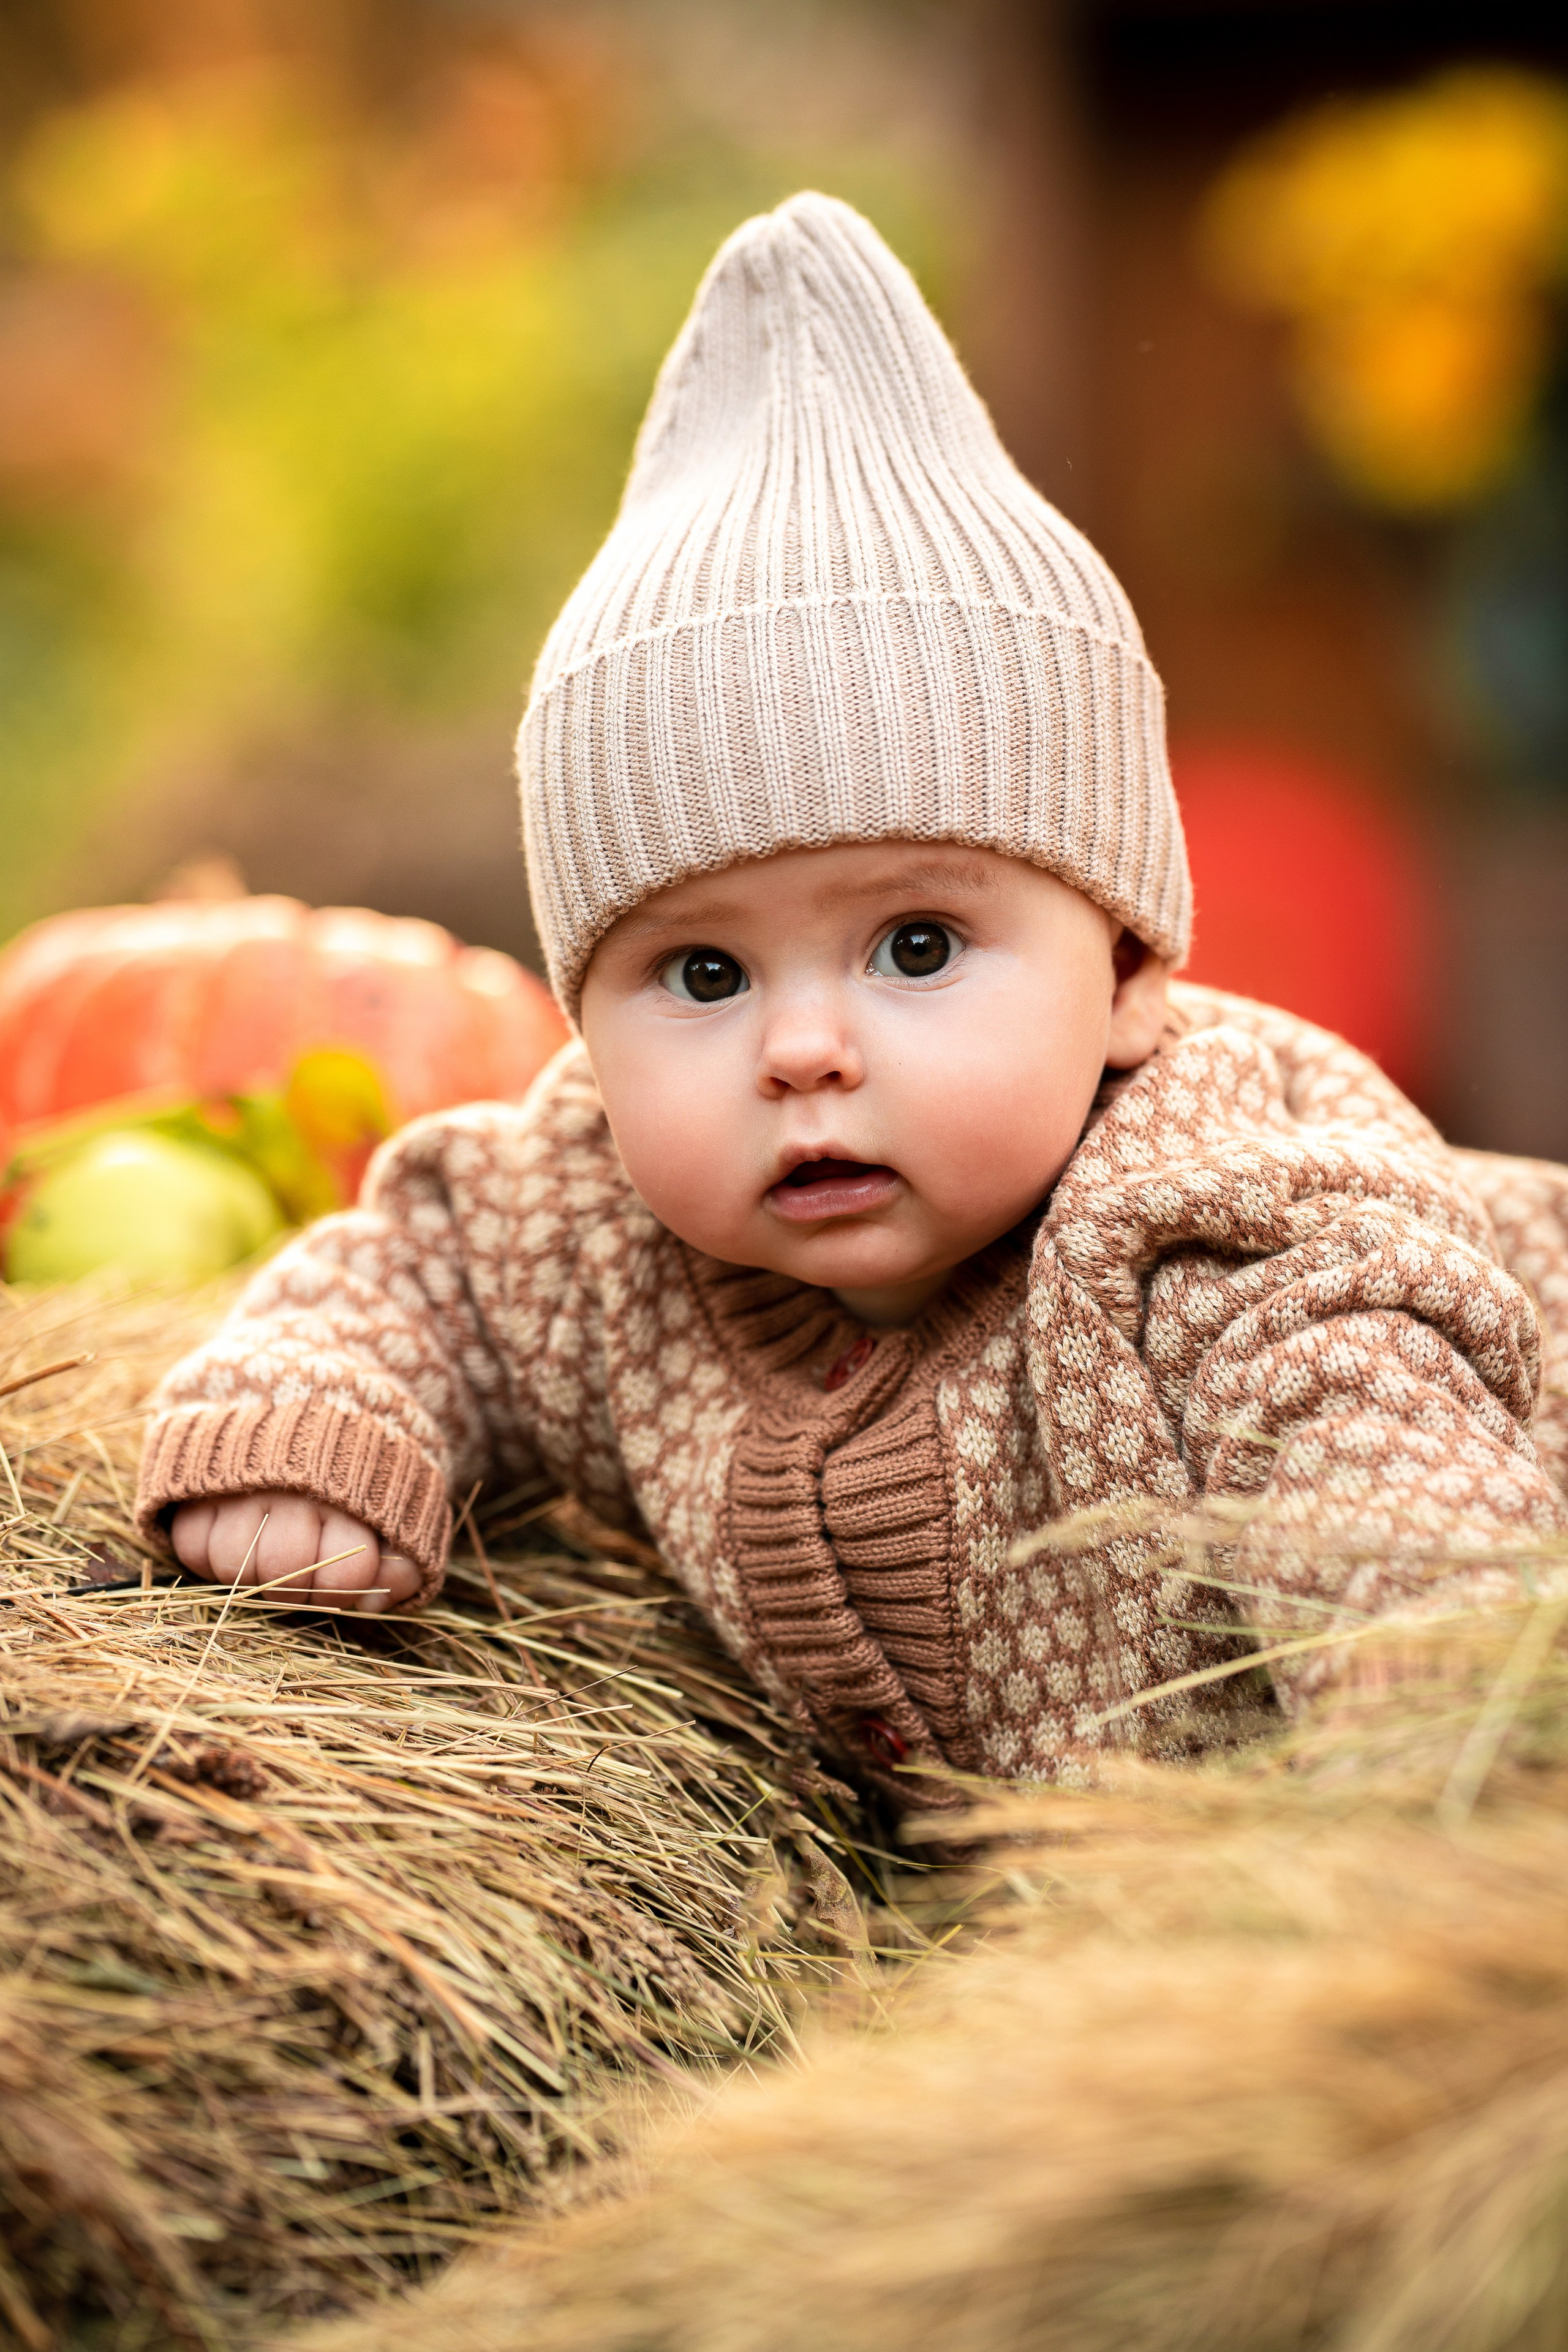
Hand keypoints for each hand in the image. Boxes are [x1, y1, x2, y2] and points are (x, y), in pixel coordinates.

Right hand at [169, 1490, 421, 1613]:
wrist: (306, 1396)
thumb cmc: (356, 1475)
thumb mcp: (398, 1512)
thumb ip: (400, 1562)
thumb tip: (373, 1603)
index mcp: (352, 1495)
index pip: (346, 1575)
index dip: (342, 1588)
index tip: (340, 1575)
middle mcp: (294, 1487)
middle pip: (285, 1573)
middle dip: (296, 1587)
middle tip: (300, 1567)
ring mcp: (242, 1482)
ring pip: (234, 1565)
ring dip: (251, 1571)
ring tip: (266, 1547)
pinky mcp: (199, 1481)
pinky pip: (192, 1547)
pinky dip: (208, 1554)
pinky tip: (233, 1534)